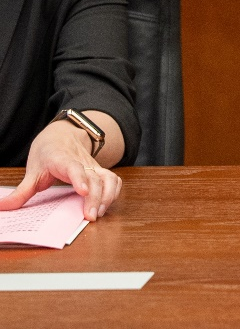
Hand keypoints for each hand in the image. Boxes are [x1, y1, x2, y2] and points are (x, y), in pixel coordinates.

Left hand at [0, 120, 121, 221]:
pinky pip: (114, 181)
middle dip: (96, 197)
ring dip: (108, 196)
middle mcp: (82, 163)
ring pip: (109, 178)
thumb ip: (21, 191)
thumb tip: (3, 207)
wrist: (63, 136)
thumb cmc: (48, 153)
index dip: (79, 179)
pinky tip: (106, 205)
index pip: (74, 168)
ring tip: (99, 213)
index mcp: (63, 160)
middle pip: (95, 178)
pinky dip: (114, 193)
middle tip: (91, 216)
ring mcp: (94, 167)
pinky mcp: (101, 172)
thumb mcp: (32, 171)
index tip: (83, 192)